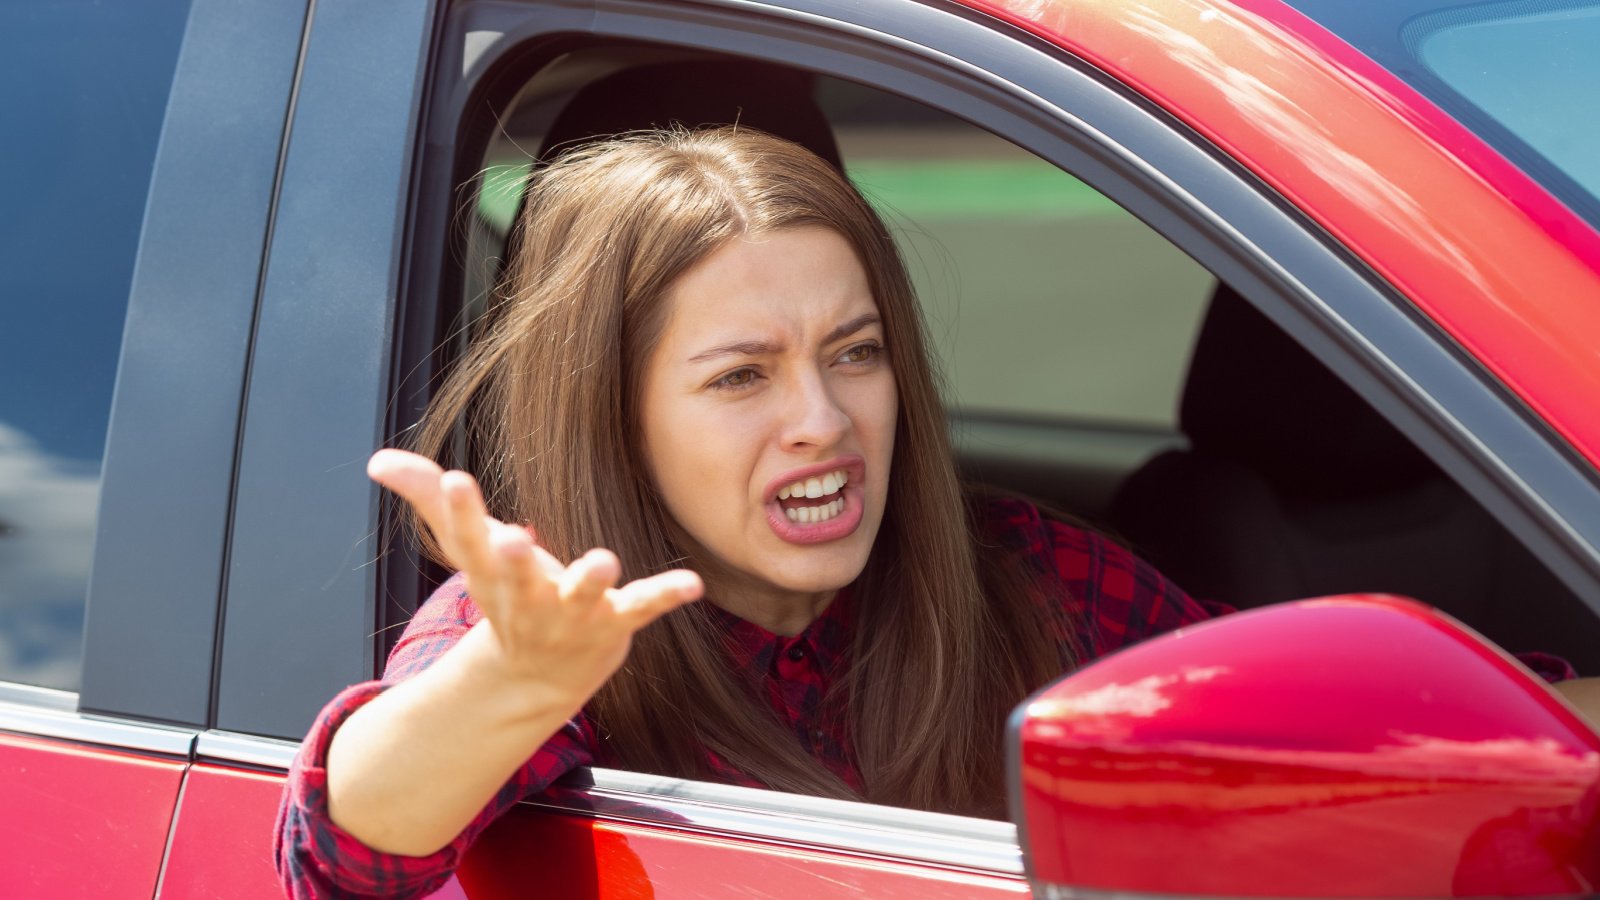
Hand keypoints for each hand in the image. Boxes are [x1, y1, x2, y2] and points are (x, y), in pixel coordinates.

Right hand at [366, 448, 701, 705]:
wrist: (538, 676)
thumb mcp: (469, 547)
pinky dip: (665, 596)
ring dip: (590, 581)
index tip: (455, 480)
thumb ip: (430, 498)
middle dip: (513, 559)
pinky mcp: (615, 621)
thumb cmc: (506, 592)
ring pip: (580, 597)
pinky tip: (693, 584)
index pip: (467, 539)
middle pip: (515, 578)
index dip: (460, 511)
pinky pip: (641, 609)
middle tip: (513, 537)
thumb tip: (376, 460)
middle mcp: (525, 598)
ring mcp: (572, 614)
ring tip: (605, 561)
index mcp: (489, 573)